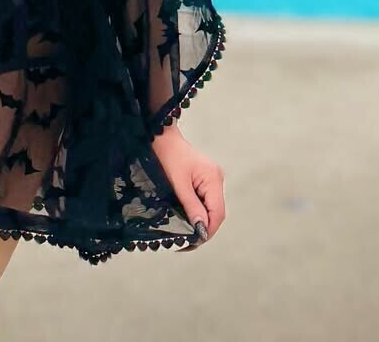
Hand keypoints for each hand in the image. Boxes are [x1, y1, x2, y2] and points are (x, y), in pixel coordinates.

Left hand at [150, 128, 224, 247]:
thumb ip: (191, 205)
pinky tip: (188, 220)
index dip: (208, 229)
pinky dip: (198, 212)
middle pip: (216, 212)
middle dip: (204, 228)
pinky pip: (205, 201)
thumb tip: (201, 229)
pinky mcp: (204, 180)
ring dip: (201, 221)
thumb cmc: (168, 156)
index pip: (218, 212)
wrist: (161, 137)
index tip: (195, 241)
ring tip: (187, 234)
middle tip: (188, 242)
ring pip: (211, 208)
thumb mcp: (178, 183)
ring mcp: (211, 179)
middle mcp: (216, 179)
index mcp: (213, 178)